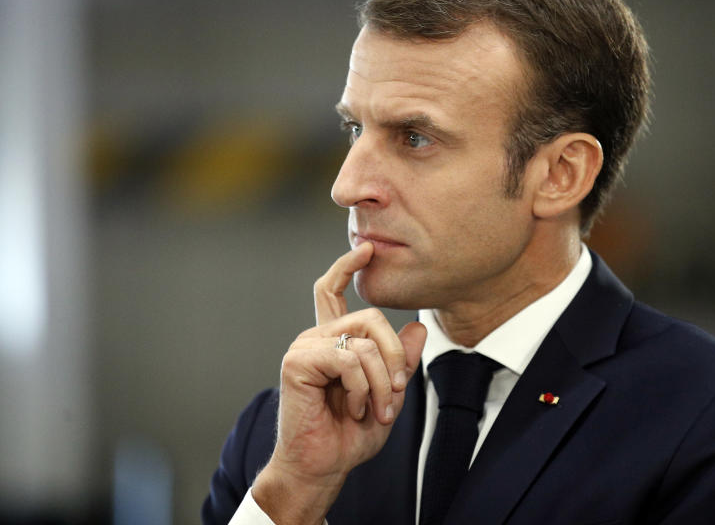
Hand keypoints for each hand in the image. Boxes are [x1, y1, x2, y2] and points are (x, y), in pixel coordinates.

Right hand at [252, 243, 426, 523]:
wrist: (324, 466)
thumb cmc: (350, 434)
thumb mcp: (389, 393)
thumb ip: (401, 361)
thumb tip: (417, 327)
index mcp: (333, 340)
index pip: (333, 290)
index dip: (347, 266)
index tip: (367, 248)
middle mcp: (317, 337)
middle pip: (371, 318)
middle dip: (394, 357)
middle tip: (397, 392)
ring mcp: (305, 346)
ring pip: (364, 342)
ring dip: (380, 382)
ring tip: (375, 410)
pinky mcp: (297, 362)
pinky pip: (348, 359)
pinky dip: (360, 388)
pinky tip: (351, 408)